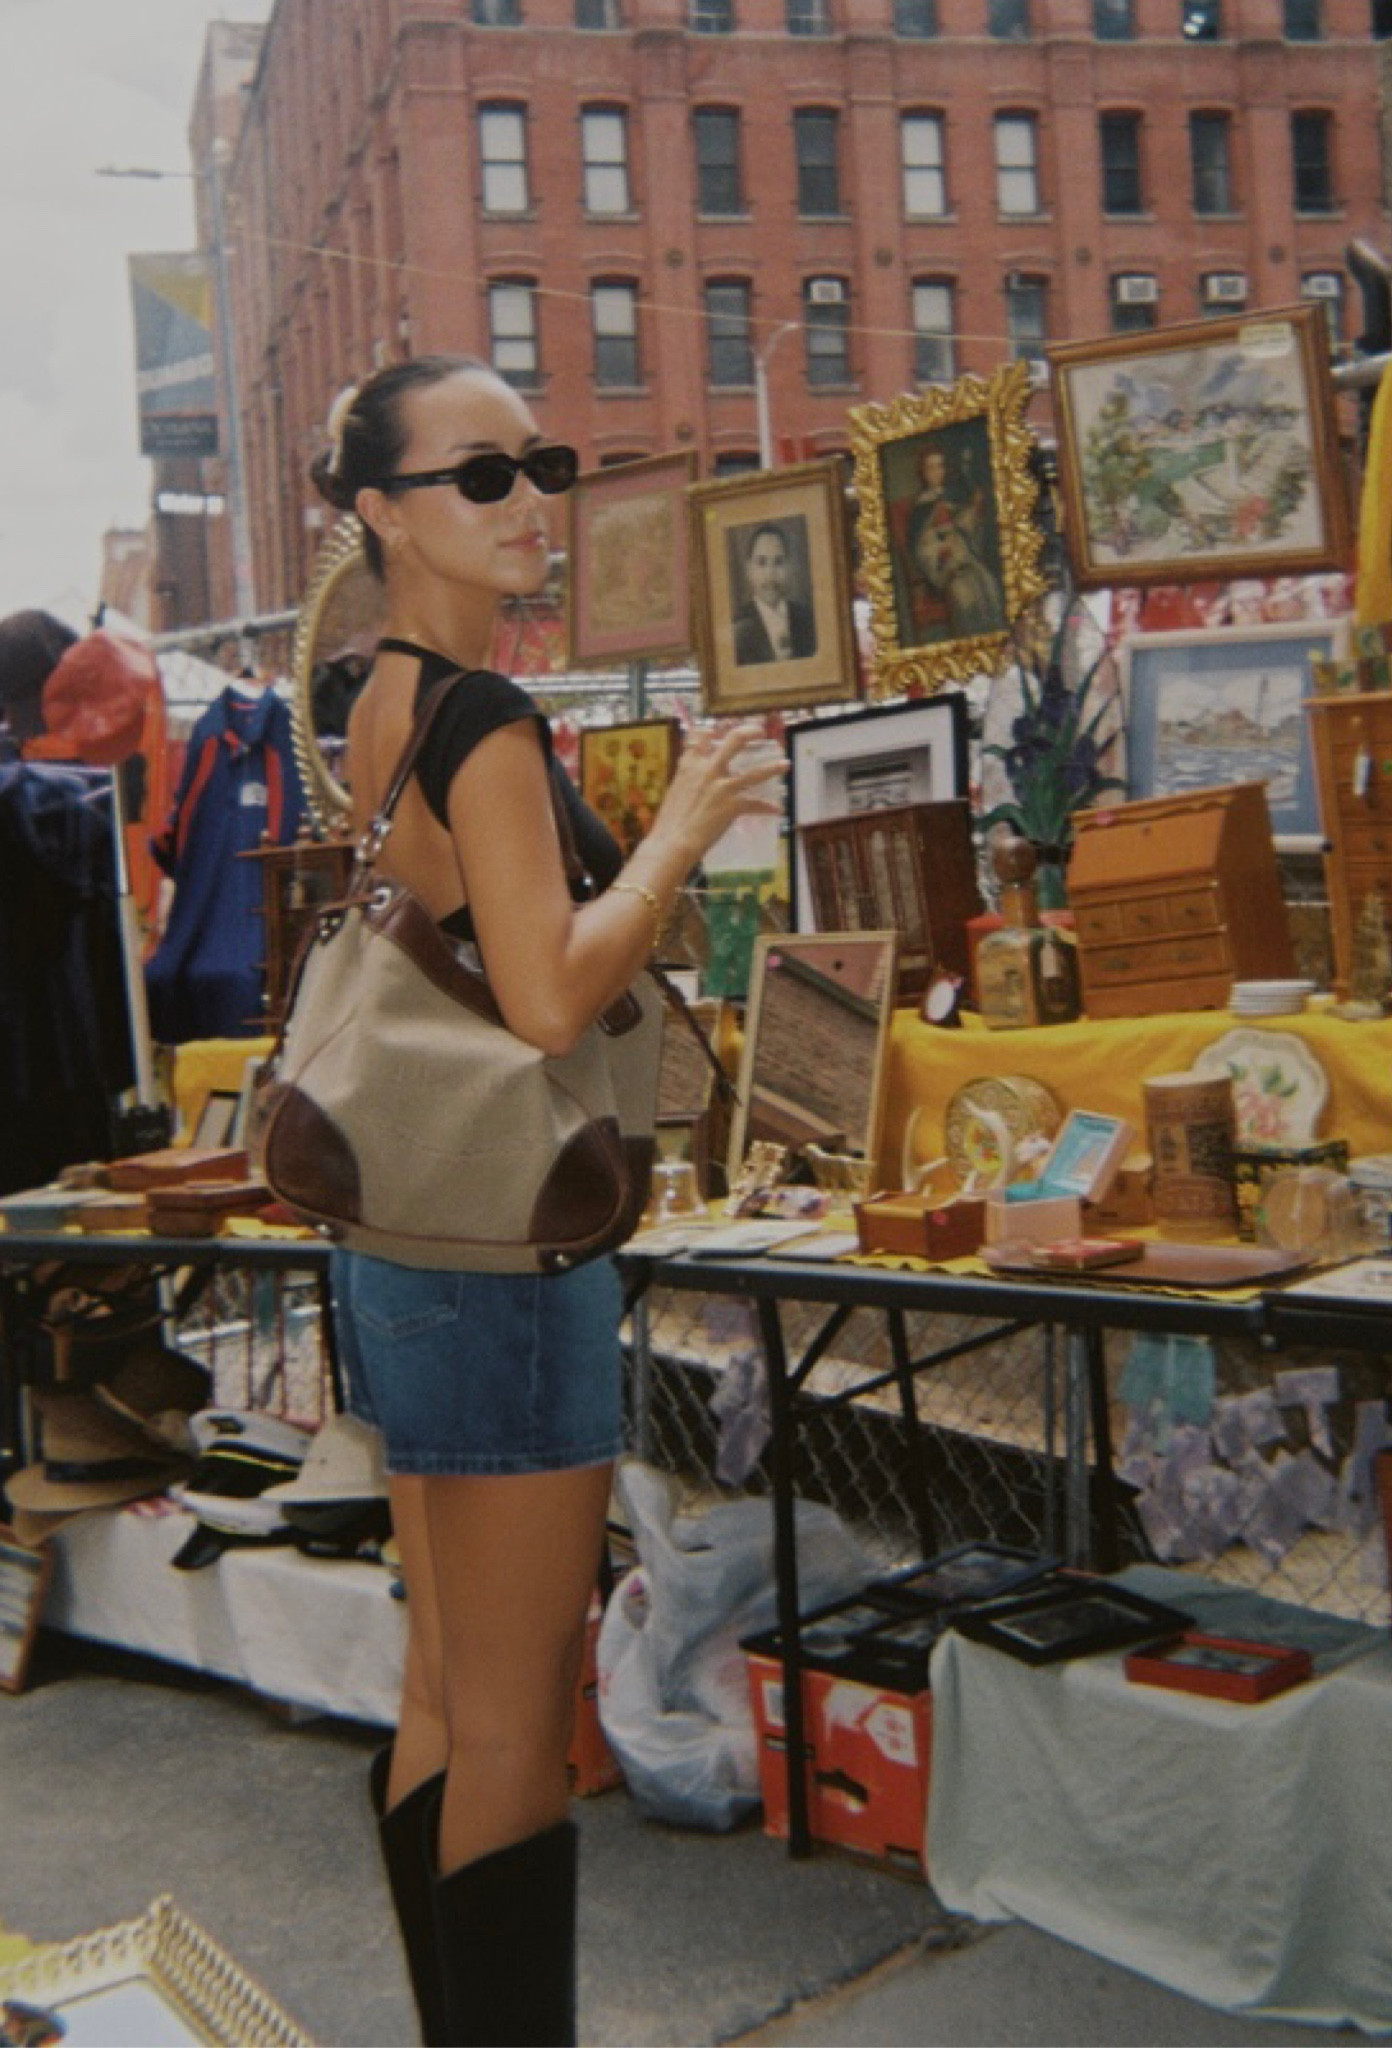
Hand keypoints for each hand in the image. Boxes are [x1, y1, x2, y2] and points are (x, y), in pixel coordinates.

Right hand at [649, 722, 785, 868]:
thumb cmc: (670, 821)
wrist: (673, 841)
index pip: (701, 736)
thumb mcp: (675, 790)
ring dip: (772, 768)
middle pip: (734, 740)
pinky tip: (776, 810)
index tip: (721, 729)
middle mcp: (708, 770)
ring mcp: (722, 787)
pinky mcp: (732, 806)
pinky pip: (755, 804)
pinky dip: (767, 807)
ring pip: (755, 773)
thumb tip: (698, 780)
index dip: (713, 729)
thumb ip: (689, 779)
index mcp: (690, 764)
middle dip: (750, 732)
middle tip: (760, 731)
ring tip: (785, 764)